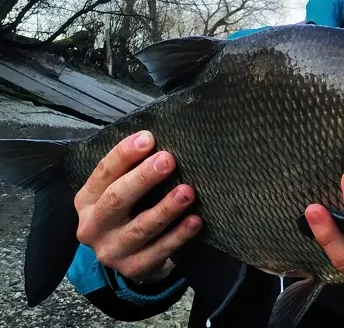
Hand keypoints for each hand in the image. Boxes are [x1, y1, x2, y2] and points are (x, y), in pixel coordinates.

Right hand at [74, 130, 201, 281]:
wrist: (131, 257)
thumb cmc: (130, 211)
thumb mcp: (120, 190)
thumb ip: (131, 169)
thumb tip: (157, 139)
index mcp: (86, 201)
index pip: (103, 173)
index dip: (124, 155)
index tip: (149, 138)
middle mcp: (93, 227)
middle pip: (117, 199)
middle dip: (143, 178)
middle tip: (168, 160)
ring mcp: (111, 252)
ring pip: (141, 227)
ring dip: (166, 208)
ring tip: (187, 192)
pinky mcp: (134, 268)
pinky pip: (160, 250)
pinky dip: (179, 235)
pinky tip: (195, 221)